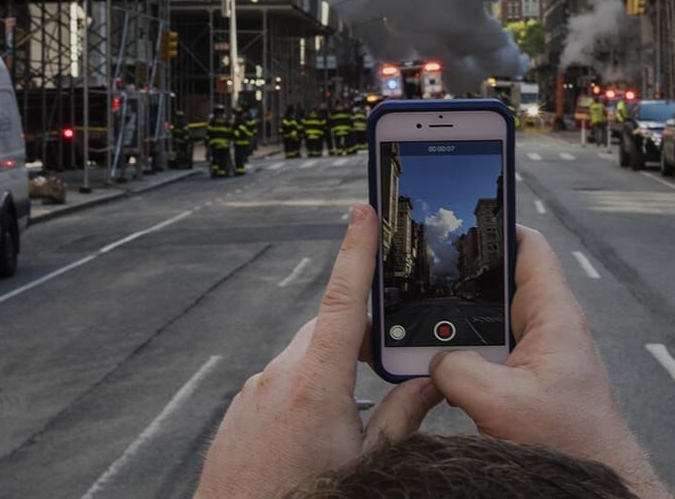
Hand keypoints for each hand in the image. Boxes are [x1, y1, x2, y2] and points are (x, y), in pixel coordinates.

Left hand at [195, 205, 442, 498]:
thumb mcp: (370, 462)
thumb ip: (405, 415)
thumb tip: (435, 381)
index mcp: (316, 383)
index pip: (344, 299)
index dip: (356, 250)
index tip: (363, 212)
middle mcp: (278, 377)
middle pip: (326, 331)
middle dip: (356, 340)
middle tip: (383, 369)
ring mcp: (252, 393)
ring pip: (302, 360)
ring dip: (329, 374)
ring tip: (344, 426)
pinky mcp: (238, 411)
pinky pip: (277, 385)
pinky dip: (300, 395)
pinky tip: (310, 438)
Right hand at [428, 226, 670, 498]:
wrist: (592, 482)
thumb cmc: (572, 443)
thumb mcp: (503, 402)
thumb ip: (460, 370)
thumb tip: (433, 360)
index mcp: (553, 315)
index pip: (529, 247)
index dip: (497, 225)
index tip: (461, 215)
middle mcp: (546, 328)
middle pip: (498, 284)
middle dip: (462, 281)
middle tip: (422, 273)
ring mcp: (536, 356)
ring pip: (488, 325)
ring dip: (457, 328)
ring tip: (419, 325)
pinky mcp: (526, 382)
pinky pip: (488, 357)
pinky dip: (462, 358)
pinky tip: (435, 369)